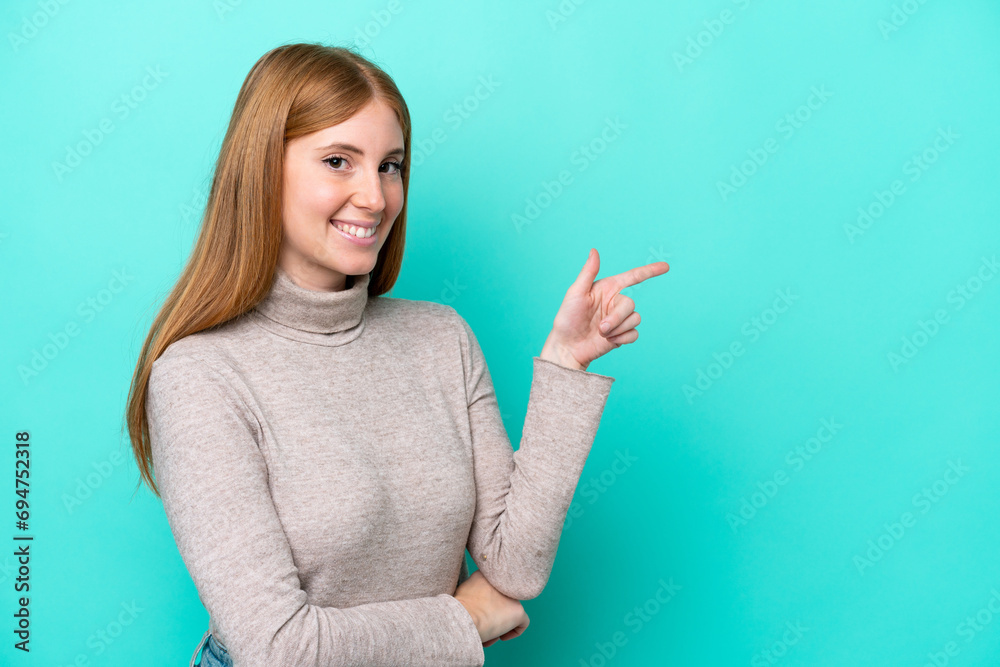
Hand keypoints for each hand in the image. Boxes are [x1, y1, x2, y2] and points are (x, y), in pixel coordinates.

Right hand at [454, 570, 529, 646]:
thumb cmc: (458, 610)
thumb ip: (474, 589)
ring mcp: (511, 596)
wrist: (463, 617)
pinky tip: (501, 636)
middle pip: (501, 601)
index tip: (480, 612)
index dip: (487, 603)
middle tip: (483, 624)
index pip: (493, 588)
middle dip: (493, 614)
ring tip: (486, 634)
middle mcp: (502, 581)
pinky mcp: (518, 611)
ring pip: (509, 612)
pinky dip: (513, 632)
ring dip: (499, 624)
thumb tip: (480, 601)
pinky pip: (522, 622)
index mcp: (486, 573)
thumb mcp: (463, 591)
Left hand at [540, 248, 668, 369]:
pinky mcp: (622, 335)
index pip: (633, 277)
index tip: (666, 267)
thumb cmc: (567, 319)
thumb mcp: (575, 293)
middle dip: (617, 318)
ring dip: (618, 329)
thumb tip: (594, 250)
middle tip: (601, 327)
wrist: (567, 347)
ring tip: (601, 333)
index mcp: (607, 289)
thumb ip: (588, 272)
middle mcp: (615, 302)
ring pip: (635, 319)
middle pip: (631, 304)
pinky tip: (609, 341)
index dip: (650, 271)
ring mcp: (619, 319)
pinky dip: (623, 338)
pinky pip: (635, 334)